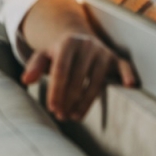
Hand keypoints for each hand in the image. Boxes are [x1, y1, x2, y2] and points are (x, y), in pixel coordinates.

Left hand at [20, 32, 136, 120]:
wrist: (78, 39)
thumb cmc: (58, 54)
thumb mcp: (43, 55)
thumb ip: (34, 66)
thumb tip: (26, 80)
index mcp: (67, 43)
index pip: (61, 70)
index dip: (56, 90)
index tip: (52, 108)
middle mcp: (86, 45)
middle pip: (78, 78)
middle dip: (68, 99)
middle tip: (61, 116)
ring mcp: (103, 51)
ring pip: (97, 80)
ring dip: (86, 102)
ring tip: (74, 117)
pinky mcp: (115, 58)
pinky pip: (124, 66)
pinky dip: (128, 75)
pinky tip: (129, 86)